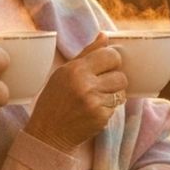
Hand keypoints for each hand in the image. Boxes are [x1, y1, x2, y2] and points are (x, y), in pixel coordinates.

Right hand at [23, 33, 127, 150]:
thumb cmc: (54, 100)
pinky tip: (93, 110)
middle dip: (115, 80)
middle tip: (102, 84)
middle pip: (121, 75)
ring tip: (98, 97)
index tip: (107, 67)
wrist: (48, 133)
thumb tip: (104, 36)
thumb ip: (87, 53)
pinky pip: (116, 107)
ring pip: (121, 92)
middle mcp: (86, 84)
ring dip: (114, 94)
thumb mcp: (63, 73)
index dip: (112, 61)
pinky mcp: (100, 117)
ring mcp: (94, 102)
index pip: (110, 56)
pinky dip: (108, 108)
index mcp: (76, 69)